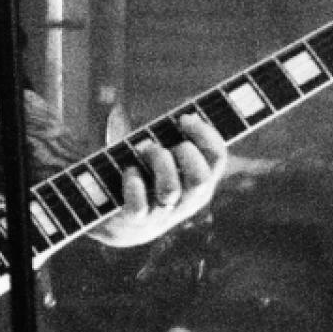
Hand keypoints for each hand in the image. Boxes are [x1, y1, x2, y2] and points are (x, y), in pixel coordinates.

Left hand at [90, 106, 226, 247]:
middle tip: (167, 145)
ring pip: (171, 190)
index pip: (217, 158)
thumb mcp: (159, 156)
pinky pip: (139, 206)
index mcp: (199, 183)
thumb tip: (164, 111)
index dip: (204, 134)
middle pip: (201, 179)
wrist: (115, 219)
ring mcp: (161, 214)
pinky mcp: (135, 220)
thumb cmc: (141, 176)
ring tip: (144, 152)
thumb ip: (166, 136)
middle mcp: (186, 201)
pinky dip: (133, 183)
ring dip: (158, 164)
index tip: (184, 118)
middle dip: (185, 154)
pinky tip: (129, 170)